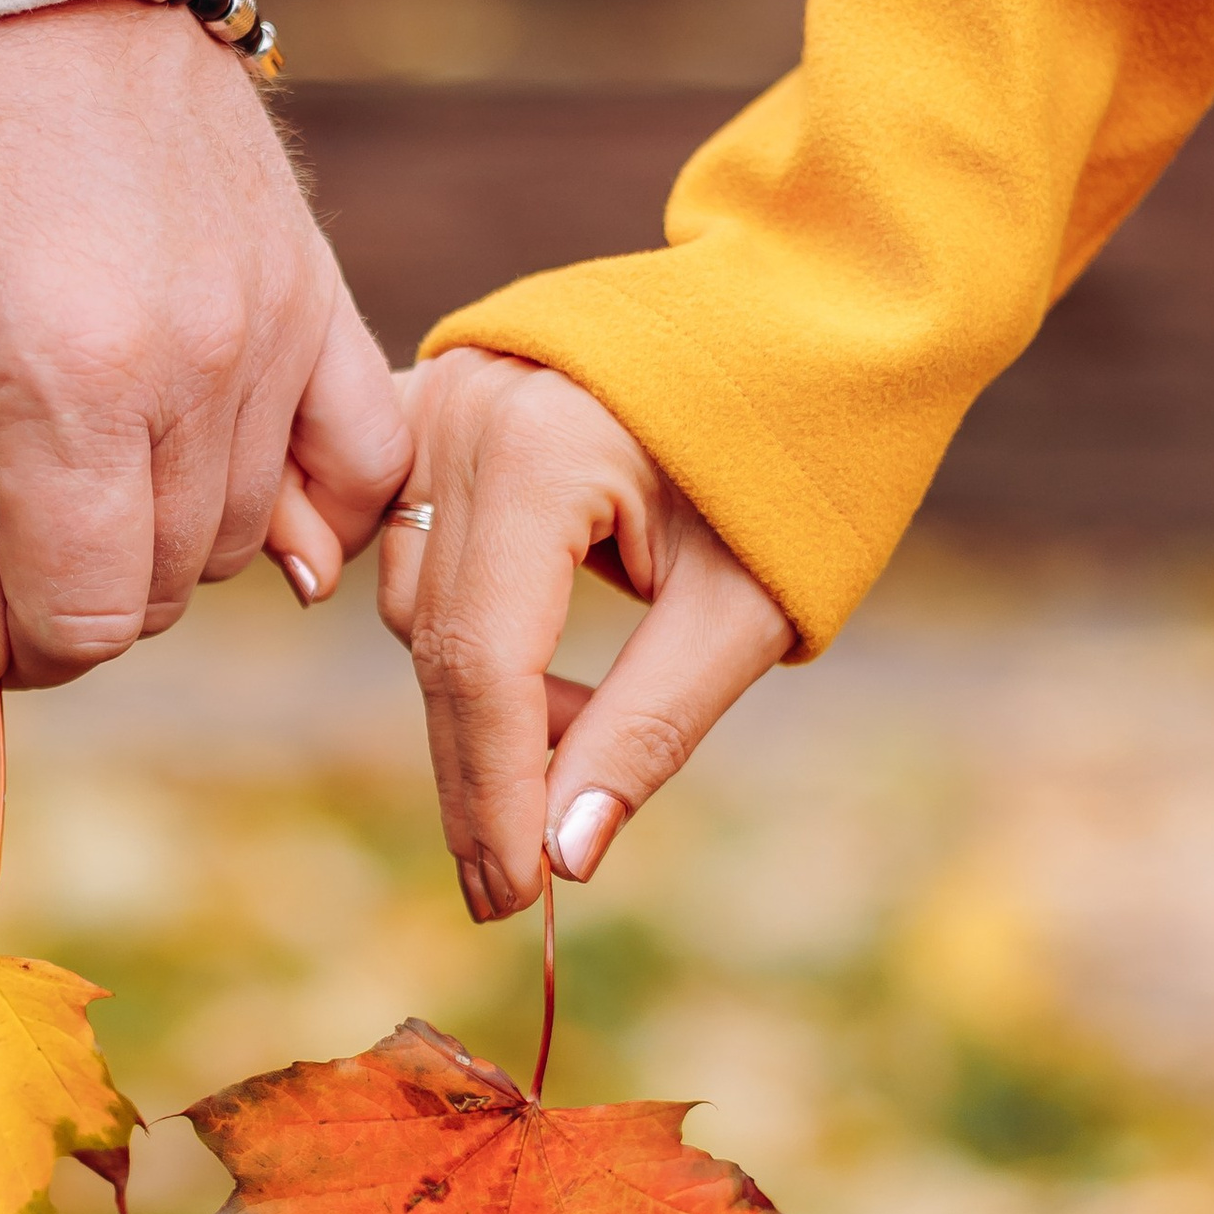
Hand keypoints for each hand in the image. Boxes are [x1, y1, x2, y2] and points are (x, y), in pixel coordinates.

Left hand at [0, 0, 410, 686]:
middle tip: (14, 505)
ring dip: (165, 538)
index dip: (25, 645)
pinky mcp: (319, 294)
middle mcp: (196, 366)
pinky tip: (253, 499)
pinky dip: (317, 510)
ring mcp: (275, 331)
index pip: (83, 616)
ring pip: (242, 541)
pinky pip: (368, 463)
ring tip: (93, 447)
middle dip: (80, 586)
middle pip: (160, 589)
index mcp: (70, 378)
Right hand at [380, 349, 791, 919]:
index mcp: (535, 451)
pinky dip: (459, 622)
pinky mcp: (431, 404)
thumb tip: (563, 856)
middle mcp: (459, 413)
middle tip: (516, 882)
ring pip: (417, 603)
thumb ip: (648, 729)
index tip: (509, 898)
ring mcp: (435, 398)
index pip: (482, 663)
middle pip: (438, 641)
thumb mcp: (745, 607)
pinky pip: (404, 543)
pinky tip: (535, 673)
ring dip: (491, 690)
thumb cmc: (802, 455)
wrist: (810, 315)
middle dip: (483, 767)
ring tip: (598, 715)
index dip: (491, 794)